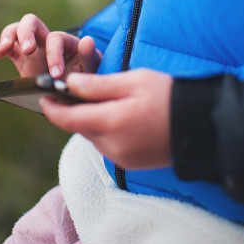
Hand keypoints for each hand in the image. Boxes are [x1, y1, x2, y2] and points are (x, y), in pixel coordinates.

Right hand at [0, 13, 101, 78]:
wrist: (74, 94)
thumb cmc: (86, 78)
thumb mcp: (91, 70)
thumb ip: (90, 56)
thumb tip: (87, 40)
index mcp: (65, 41)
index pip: (55, 39)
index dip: (54, 54)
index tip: (55, 75)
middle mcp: (47, 39)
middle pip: (32, 22)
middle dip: (27, 33)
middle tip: (28, 50)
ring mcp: (33, 47)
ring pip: (17, 29)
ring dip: (9, 34)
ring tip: (4, 47)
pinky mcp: (22, 59)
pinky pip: (9, 48)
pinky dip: (1, 47)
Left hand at [41, 68, 172, 169]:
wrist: (201, 125)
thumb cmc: (168, 95)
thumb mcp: (134, 81)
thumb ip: (98, 85)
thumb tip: (69, 84)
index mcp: (112, 123)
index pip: (68, 119)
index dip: (52, 107)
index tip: (42, 94)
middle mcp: (113, 146)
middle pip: (79, 127)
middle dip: (70, 110)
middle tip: (66, 90)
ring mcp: (121, 158)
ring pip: (92, 136)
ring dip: (88, 119)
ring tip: (92, 98)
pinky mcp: (130, 163)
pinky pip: (106, 145)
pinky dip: (103, 129)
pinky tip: (113, 114)